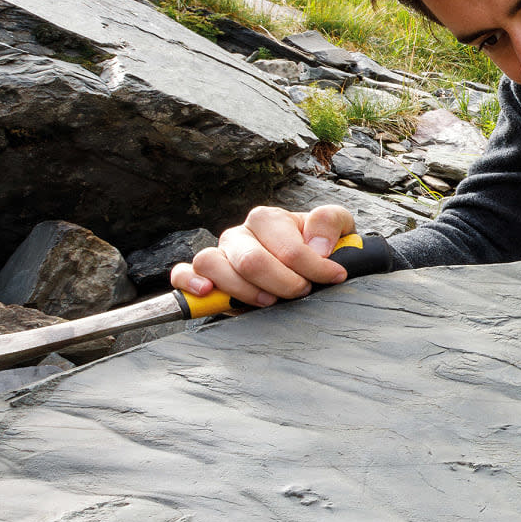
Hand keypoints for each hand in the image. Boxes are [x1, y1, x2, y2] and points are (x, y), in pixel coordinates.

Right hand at [169, 204, 356, 305]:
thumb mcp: (337, 227)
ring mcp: (220, 255)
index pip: (288, 247)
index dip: (314, 268)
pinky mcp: (204, 276)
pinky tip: (207, 291)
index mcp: (268, 220)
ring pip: (213, 265)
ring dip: (244, 290)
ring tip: (269, 301)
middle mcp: (240, 235)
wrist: (302, 267)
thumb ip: (330, 222)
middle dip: (283, 283)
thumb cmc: (318, 246)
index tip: (333, 277)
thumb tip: (317, 246)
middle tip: (301, 292)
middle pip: (251, 261)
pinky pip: (183, 273)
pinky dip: (188, 282)